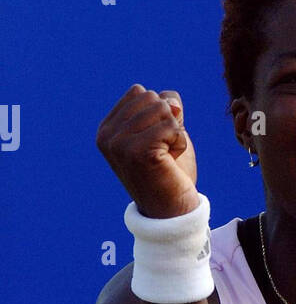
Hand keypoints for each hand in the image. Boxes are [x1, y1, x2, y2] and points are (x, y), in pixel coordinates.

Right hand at [96, 84, 199, 218]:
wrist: (171, 210)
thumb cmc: (169, 170)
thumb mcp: (166, 129)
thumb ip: (164, 106)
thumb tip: (170, 103)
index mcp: (107, 128)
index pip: (140, 92)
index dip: (159, 114)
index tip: (155, 142)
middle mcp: (107, 135)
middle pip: (151, 98)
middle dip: (167, 122)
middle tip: (162, 152)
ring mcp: (119, 144)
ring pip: (162, 109)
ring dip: (174, 133)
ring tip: (165, 157)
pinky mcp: (137, 152)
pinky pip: (171, 126)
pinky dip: (179, 143)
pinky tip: (169, 162)